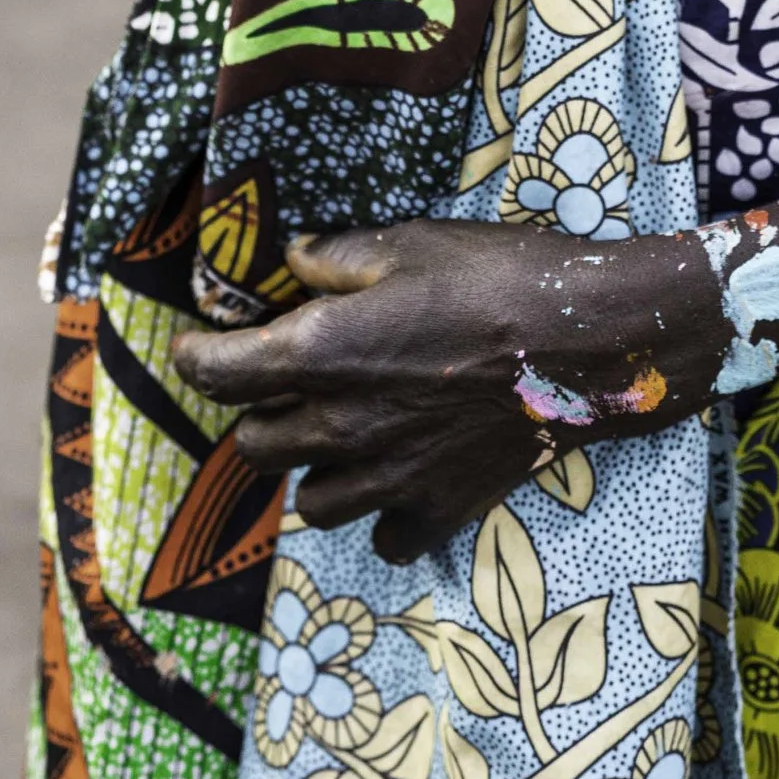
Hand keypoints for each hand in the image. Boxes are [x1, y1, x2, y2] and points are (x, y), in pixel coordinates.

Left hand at [170, 219, 727, 566]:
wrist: (583, 345)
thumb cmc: (493, 280)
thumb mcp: (408, 243)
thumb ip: (337, 256)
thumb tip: (294, 258)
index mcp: (320, 354)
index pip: (218, 375)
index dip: (195, 357)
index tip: (195, 346)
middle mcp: (340, 427)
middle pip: (256, 444)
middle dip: (255, 412)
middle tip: (280, 384)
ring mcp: (387, 479)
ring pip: (309, 501)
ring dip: (311, 467)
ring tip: (336, 436)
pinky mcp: (436, 508)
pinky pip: (382, 536)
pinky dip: (378, 513)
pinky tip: (395, 480)